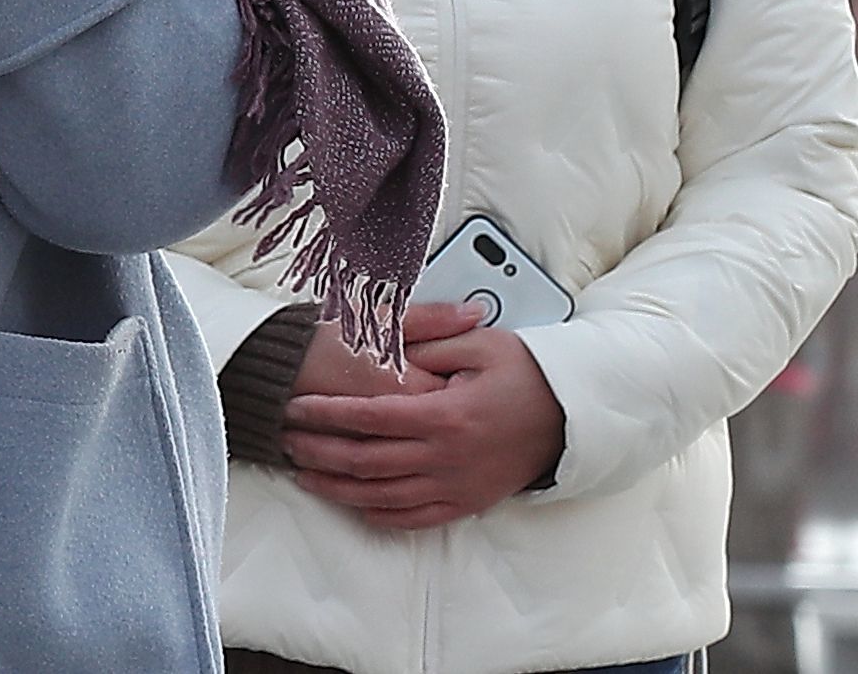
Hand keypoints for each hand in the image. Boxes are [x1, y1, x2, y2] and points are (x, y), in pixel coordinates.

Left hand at [283, 318, 566, 530]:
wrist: (573, 416)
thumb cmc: (525, 373)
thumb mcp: (478, 343)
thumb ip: (426, 339)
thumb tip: (380, 340)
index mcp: (446, 415)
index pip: (369, 418)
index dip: (326, 413)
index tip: (294, 406)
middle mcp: (447, 457)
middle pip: (365, 460)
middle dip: (318, 450)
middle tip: (284, 439)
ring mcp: (456, 485)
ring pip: (381, 495)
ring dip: (336, 486)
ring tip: (302, 472)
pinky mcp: (466, 503)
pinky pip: (413, 518)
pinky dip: (377, 513)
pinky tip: (351, 502)